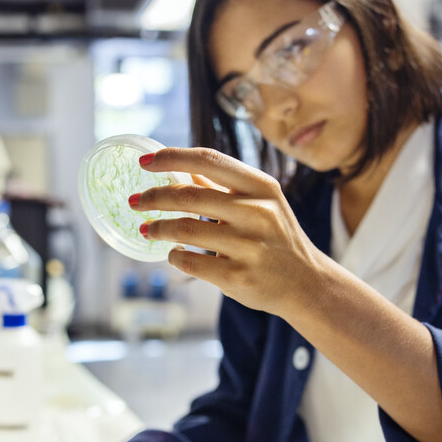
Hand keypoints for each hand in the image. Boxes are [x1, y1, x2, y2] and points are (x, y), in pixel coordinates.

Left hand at [131, 147, 318, 318]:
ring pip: (183, 230)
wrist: (306, 283)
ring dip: (158, 229)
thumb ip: (224, 187)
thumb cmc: (276, 239)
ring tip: (147, 230)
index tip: (144, 162)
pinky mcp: (238, 277)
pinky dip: (174, 256)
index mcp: (261, 187)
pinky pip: (190, 262)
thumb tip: (181, 169)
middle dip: (153, 198)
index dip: (171, 157)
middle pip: (188, 196)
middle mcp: (257, 213)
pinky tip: (173, 253)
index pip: (208, 160)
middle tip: (136, 202)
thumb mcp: (261, 204)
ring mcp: (248, 246)